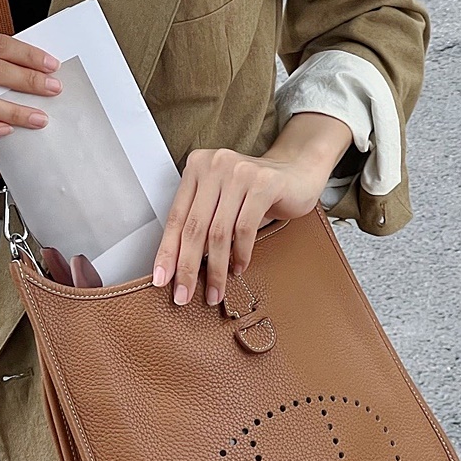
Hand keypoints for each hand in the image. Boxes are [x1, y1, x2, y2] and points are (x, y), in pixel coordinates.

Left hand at [151, 112, 352, 305]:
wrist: (298, 171)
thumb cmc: (256, 191)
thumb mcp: (221, 202)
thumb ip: (202, 222)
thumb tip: (181, 266)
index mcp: (196, 168)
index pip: (176, 217)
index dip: (167, 252)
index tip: (161, 279)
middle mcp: (214, 165)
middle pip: (194, 227)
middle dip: (188, 267)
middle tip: (184, 295)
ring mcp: (239, 172)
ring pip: (219, 232)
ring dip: (216, 269)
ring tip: (215, 291)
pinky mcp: (263, 183)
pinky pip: (244, 228)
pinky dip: (240, 254)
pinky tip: (238, 268)